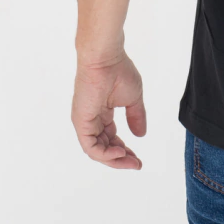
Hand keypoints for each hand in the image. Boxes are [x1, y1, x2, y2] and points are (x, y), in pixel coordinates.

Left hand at [71, 52, 146, 169]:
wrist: (105, 58)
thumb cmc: (118, 71)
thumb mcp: (133, 98)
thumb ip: (136, 117)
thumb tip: (141, 134)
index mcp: (101, 113)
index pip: (111, 138)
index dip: (124, 150)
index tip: (138, 158)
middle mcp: (91, 120)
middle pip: (104, 148)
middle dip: (120, 159)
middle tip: (136, 164)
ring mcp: (85, 122)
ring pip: (96, 151)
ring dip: (113, 159)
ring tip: (130, 161)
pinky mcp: (81, 122)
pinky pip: (91, 146)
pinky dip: (104, 153)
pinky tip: (119, 152)